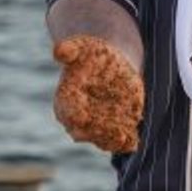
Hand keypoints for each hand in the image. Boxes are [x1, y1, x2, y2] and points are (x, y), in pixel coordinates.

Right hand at [52, 35, 144, 152]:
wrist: (112, 64)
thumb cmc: (91, 55)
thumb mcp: (82, 47)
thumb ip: (70, 50)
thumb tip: (59, 49)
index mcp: (66, 99)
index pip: (67, 110)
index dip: (73, 114)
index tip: (82, 116)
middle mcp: (78, 118)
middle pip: (82, 131)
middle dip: (95, 132)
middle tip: (108, 130)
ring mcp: (96, 126)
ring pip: (101, 139)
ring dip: (111, 140)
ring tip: (123, 137)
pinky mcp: (115, 128)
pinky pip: (118, 141)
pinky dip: (125, 142)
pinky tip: (132, 140)